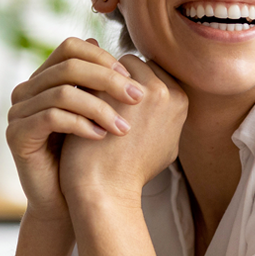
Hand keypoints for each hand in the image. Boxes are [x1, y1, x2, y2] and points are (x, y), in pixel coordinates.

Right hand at [6, 38, 145, 219]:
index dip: (103, 59)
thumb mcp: (102, 117)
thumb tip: (129, 58)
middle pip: (68, 66)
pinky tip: (101, 137)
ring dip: (99, 108)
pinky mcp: (16, 134)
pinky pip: (51, 117)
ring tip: (124, 127)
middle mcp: (28, 90)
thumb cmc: (88, 160)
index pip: (71, 48)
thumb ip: (108, 89)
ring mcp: (18, 111)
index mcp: (46, 80)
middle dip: (108, 80)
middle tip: (137, 97)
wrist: (67, 202)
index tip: (133, 80)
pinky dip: (80, 125)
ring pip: (62, 92)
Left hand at [59, 56, 188, 205]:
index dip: (132, 85)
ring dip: (98, 79)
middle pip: (133, 65)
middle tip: (98, 100)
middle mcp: (163, 91)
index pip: (153, 71)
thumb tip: (166, 96)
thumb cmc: (132, 173)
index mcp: (179, 100)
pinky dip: (82, 86)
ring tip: (86, 102)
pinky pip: (90, 74)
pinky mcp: (105, 92)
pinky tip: (74, 104)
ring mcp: (134, 90)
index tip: (116, 103)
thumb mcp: (166, 144)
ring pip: (111, 66)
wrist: (106, 190)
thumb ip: (167, 115)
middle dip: (114, 78)